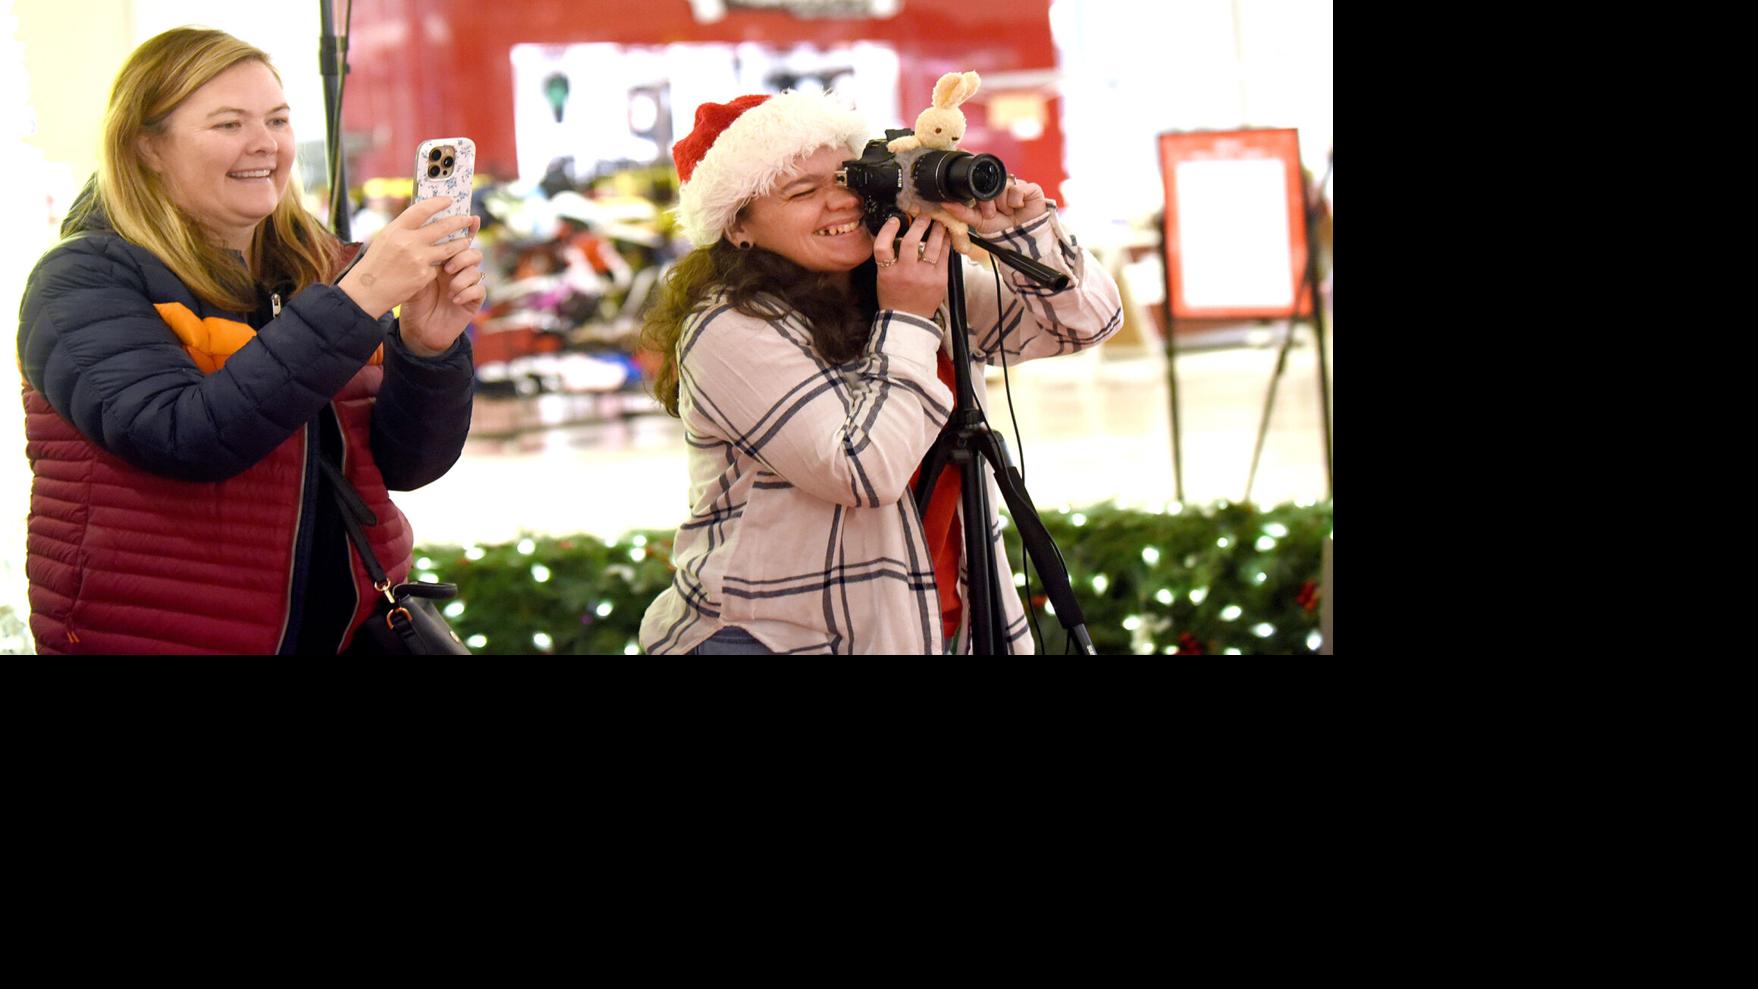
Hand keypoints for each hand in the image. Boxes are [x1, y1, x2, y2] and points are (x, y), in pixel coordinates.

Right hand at [338, 197, 476, 318]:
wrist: (368, 291)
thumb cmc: (376, 263)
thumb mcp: (386, 239)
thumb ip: (404, 229)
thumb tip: (425, 218)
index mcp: (396, 229)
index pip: (422, 210)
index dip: (438, 203)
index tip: (449, 200)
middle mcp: (408, 242)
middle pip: (442, 227)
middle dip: (459, 222)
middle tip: (468, 219)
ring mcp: (418, 259)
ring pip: (449, 248)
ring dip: (460, 243)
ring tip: (466, 241)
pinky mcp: (424, 275)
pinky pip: (439, 267)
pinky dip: (440, 266)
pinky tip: (442, 267)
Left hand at [399, 216, 484, 356]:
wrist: (418, 329)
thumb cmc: (414, 301)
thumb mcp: (412, 276)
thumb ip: (420, 257)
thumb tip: (422, 235)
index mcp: (444, 259)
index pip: (457, 239)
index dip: (468, 228)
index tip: (473, 218)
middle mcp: (458, 269)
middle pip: (470, 250)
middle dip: (462, 254)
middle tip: (448, 266)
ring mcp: (467, 284)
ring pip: (476, 269)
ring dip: (463, 275)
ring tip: (449, 286)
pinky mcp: (473, 300)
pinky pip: (479, 289)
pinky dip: (466, 292)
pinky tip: (453, 299)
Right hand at [873, 213, 949, 318]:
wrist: (909, 319)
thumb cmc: (894, 298)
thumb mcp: (884, 278)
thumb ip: (890, 258)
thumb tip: (900, 234)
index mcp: (888, 273)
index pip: (883, 246)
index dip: (888, 230)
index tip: (895, 220)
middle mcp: (906, 273)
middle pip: (911, 241)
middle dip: (919, 224)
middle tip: (924, 216)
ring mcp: (924, 276)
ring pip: (931, 246)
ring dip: (936, 230)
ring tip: (938, 222)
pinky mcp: (939, 280)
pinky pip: (944, 256)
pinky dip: (945, 243)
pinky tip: (945, 237)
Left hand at [938, 176, 1047, 235]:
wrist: (1022, 240)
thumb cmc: (1001, 230)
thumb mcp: (978, 222)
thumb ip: (962, 213)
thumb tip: (945, 204)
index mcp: (988, 192)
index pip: (979, 183)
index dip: (978, 192)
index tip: (983, 205)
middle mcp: (1001, 187)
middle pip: (991, 184)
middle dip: (990, 202)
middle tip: (994, 214)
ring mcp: (1015, 186)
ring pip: (1003, 185)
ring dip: (1003, 203)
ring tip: (1007, 212)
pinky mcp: (1030, 188)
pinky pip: (1018, 187)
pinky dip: (1016, 200)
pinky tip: (1017, 208)